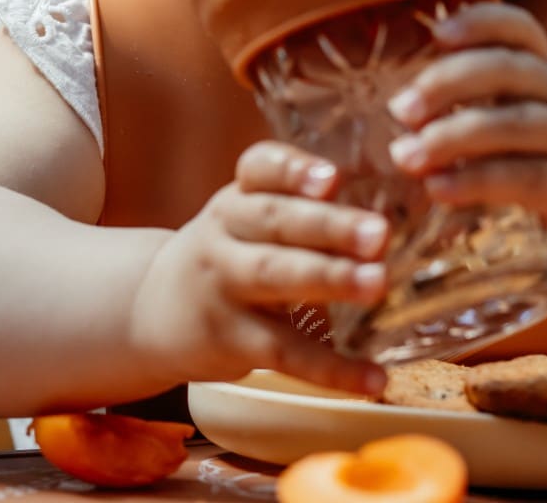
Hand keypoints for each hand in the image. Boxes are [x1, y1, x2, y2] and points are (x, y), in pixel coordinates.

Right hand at [128, 142, 388, 396]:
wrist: (151, 310)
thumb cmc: (228, 252)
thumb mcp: (247, 216)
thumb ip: (302, 205)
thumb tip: (395, 202)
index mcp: (239, 195)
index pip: (260, 168)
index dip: (294, 170)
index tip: (331, 177)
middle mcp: (225, 233)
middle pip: (276, 221)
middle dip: (329, 226)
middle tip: (379, 233)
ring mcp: (223, 286)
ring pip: (276, 277)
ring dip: (329, 279)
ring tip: (378, 284)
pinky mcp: (229, 340)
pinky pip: (283, 353)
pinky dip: (331, 368)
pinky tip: (373, 378)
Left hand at [386, 2, 546, 277]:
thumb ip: (497, 110)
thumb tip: (411, 110)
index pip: (522, 30)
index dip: (481, 22)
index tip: (435, 32)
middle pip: (510, 71)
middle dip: (449, 83)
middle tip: (400, 107)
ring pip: (514, 126)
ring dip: (452, 138)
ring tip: (406, 154)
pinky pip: (527, 178)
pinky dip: (478, 181)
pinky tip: (440, 189)